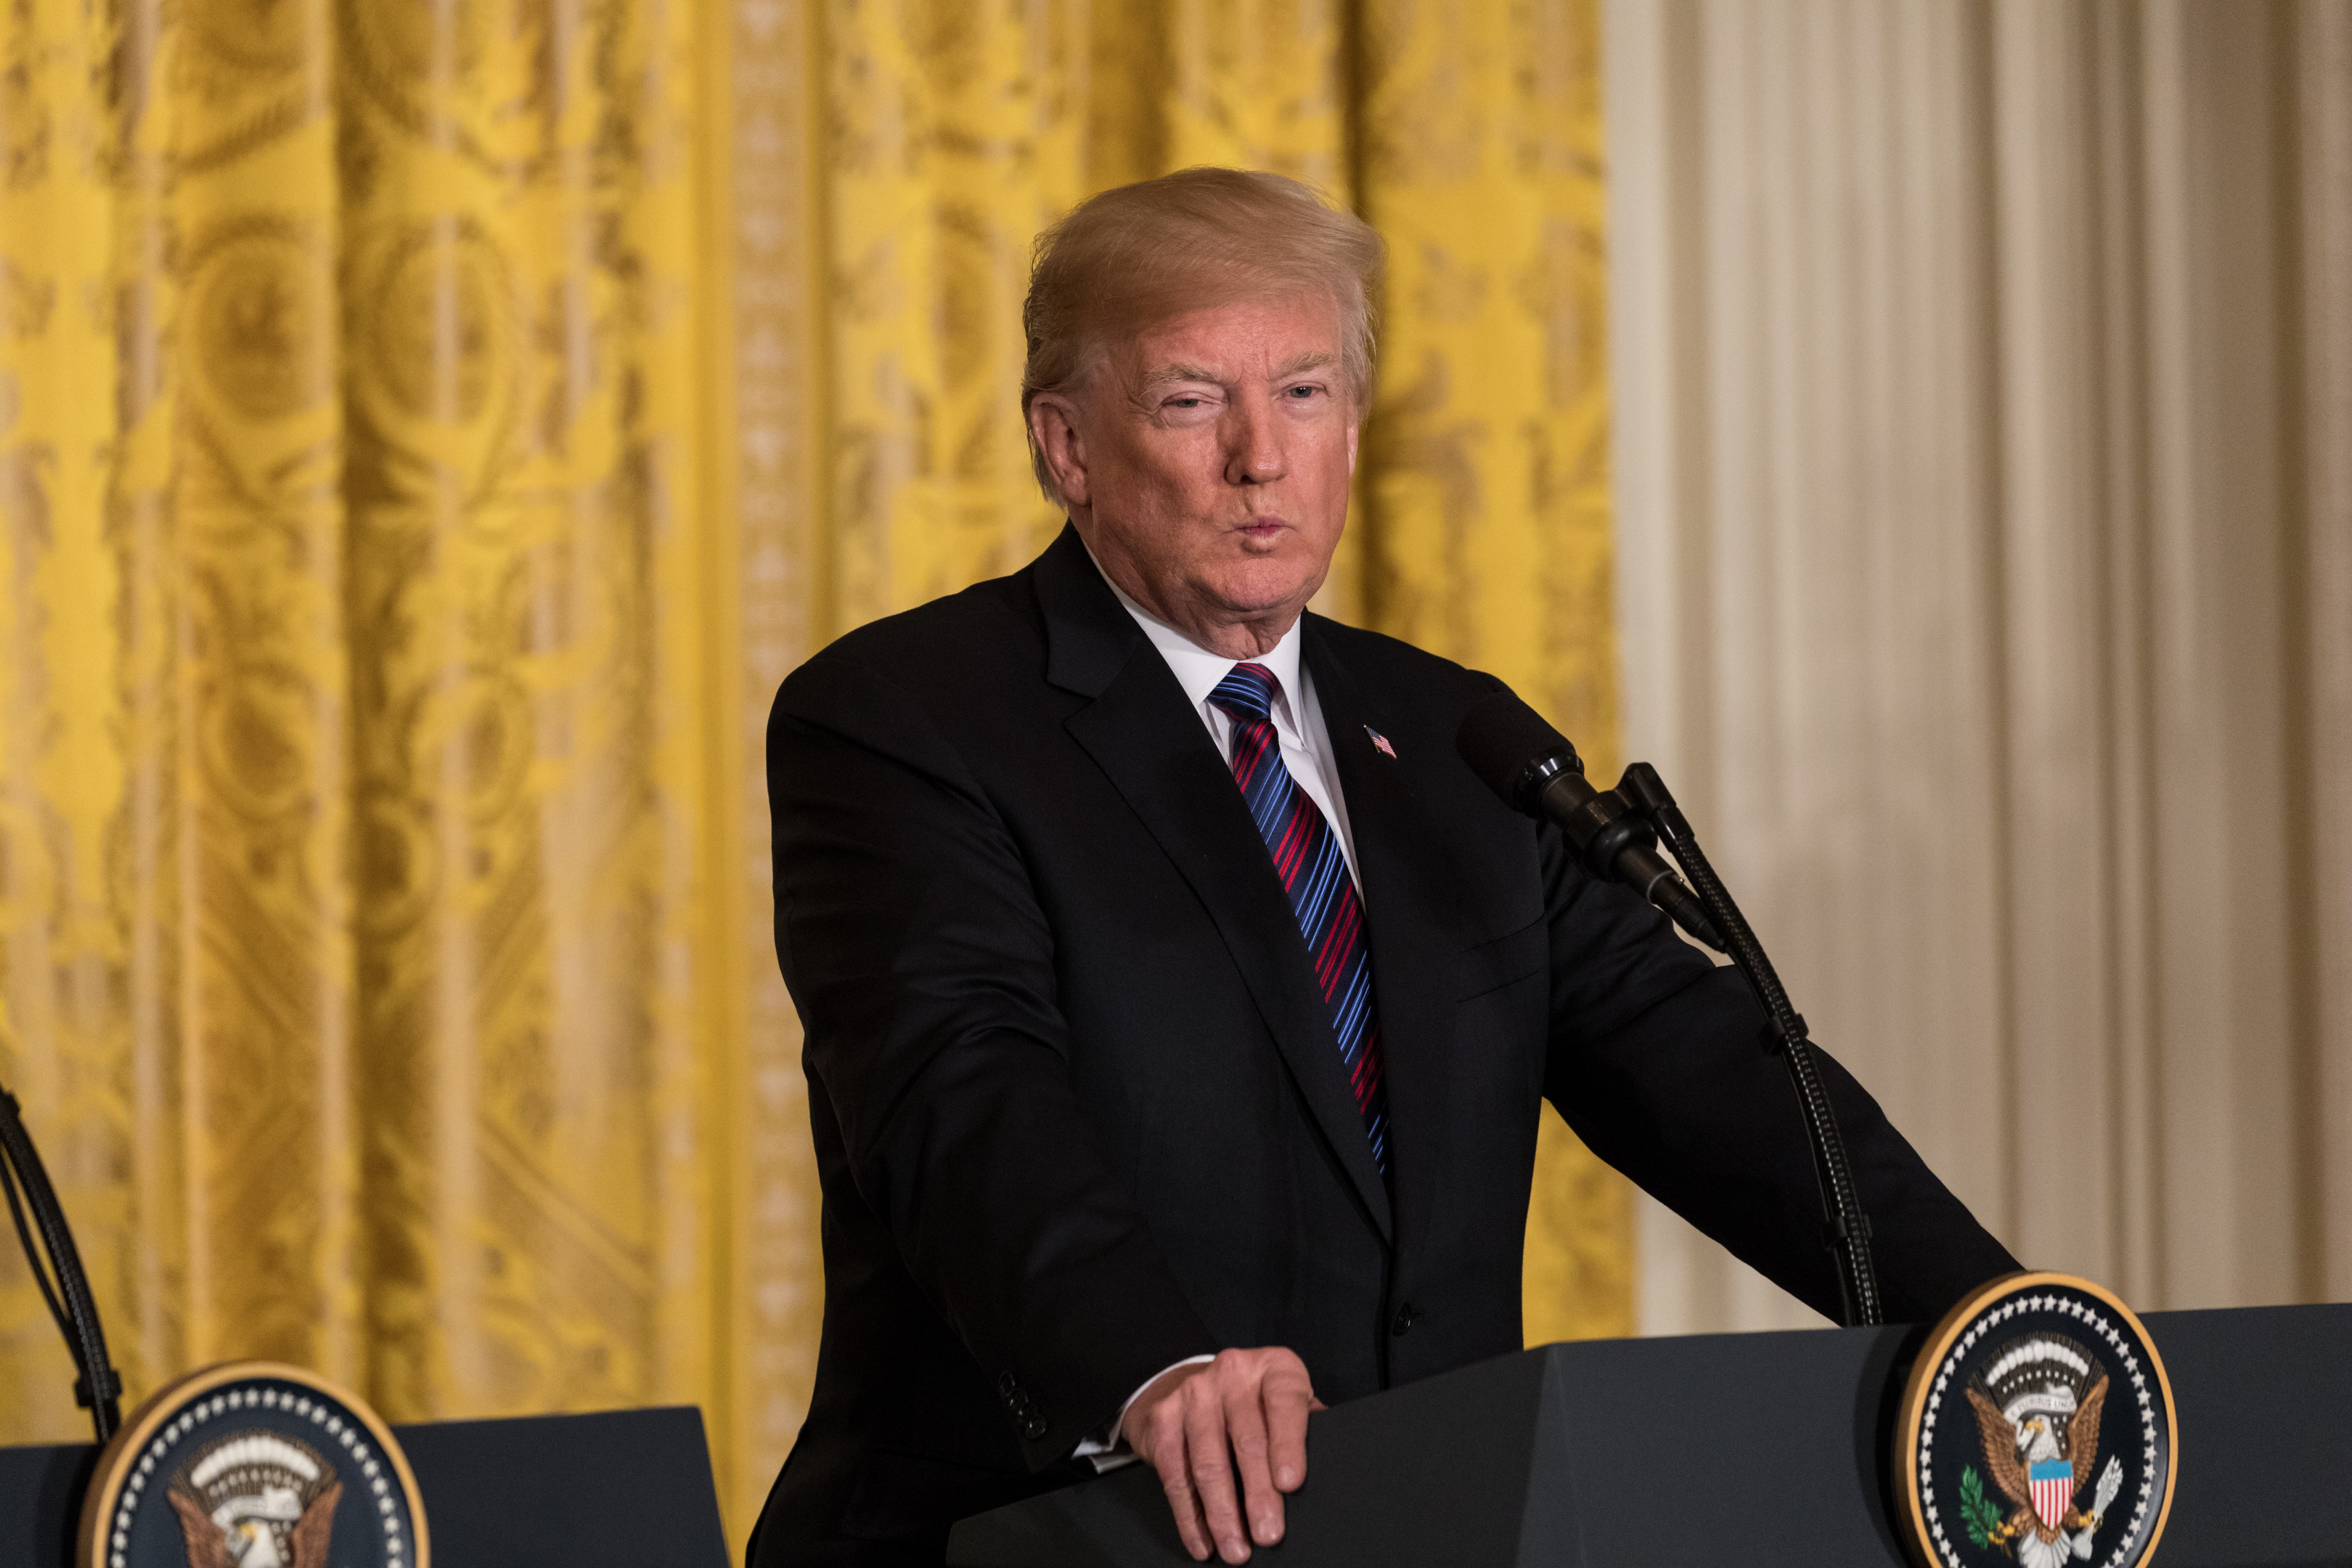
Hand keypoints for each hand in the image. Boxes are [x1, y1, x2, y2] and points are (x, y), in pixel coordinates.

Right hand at [1122, 1347, 1322, 1563]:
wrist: (1196, 1386)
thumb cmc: (1257, 1406)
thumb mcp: (1289, 1404)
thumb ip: (1308, 1429)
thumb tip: (1330, 1472)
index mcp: (1274, 1369)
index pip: (1284, 1403)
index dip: (1288, 1444)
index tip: (1291, 1483)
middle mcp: (1232, 1372)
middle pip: (1246, 1439)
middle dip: (1257, 1494)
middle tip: (1267, 1533)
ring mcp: (1193, 1392)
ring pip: (1207, 1462)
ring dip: (1222, 1513)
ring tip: (1236, 1547)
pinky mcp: (1163, 1417)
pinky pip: (1174, 1474)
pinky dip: (1189, 1515)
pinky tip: (1204, 1539)